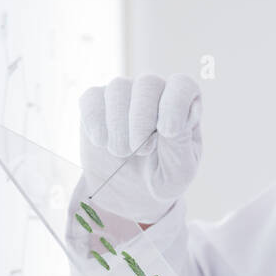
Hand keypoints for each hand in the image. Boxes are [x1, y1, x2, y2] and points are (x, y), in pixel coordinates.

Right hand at [78, 74, 201, 224]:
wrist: (128, 193)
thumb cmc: (162, 178)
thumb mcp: (179, 171)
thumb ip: (180, 145)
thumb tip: (171, 121)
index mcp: (183, 105)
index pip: (182, 84)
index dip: (175, 103)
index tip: (167, 132)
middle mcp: (155, 92)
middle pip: (148, 82)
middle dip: (142, 119)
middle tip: (142, 151)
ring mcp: (125, 95)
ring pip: (118, 87)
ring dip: (118, 124)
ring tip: (122, 152)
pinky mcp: (96, 104)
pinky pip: (92, 98)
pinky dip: (95, 122)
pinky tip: (101, 143)